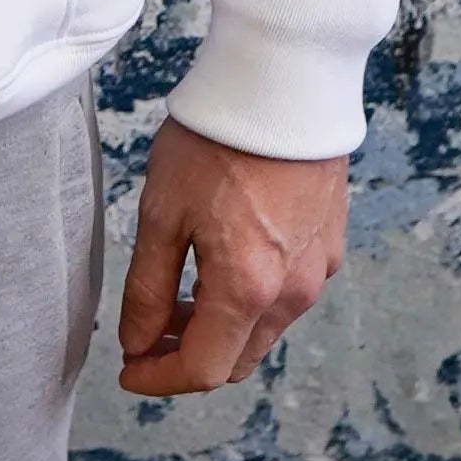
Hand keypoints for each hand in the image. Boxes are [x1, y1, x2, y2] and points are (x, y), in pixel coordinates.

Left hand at [117, 112, 347, 396]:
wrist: (285, 82)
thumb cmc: (217, 140)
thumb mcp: (161, 212)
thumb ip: (148, 289)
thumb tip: (138, 342)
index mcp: (248, 289)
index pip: (203, 369)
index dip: (160, 378)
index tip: (130, 370)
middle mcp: (293, 292)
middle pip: (237, 358)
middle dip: (188, 355)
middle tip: (148, 332)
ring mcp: (318, 270)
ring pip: (263, 330)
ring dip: (219, 326)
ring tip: (178, 292)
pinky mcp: (329, 244)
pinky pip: (287, 295)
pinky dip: (250, 299)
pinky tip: (221, 262)